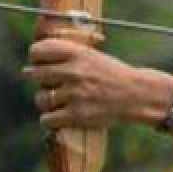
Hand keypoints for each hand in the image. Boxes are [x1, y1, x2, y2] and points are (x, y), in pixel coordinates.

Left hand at [23, 38, 160, 129]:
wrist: (139, 95)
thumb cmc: (113, 75)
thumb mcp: (93, 56)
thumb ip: (67, 56)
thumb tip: (34, 64)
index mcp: (77, 53)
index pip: (37, 51)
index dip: (37, 59)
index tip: (42, 64)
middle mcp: (74, 72)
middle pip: (33, 75)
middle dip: (41, 80)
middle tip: (53, 84)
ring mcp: (75, 94)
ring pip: (40, 99)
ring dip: (47, 102)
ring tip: (61, 102)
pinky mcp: (78, 115)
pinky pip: (47, 119)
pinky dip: (52, 120)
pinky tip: (62, 116)